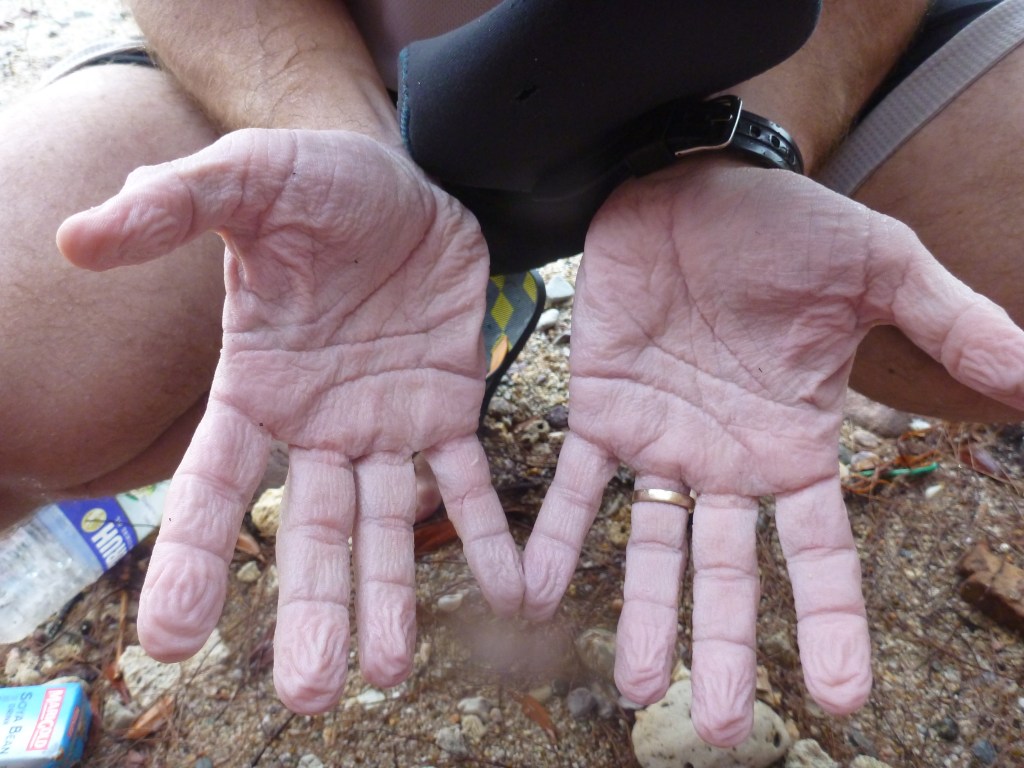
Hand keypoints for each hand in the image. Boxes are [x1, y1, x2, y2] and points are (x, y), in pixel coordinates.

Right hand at [58, 129, 523, 711]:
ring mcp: (386, 425)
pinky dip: (489, 537)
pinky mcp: (451, 408)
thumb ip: (168, 207)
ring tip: (390, 671)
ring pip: (387, 525)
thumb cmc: (316, 182)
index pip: (215, 486)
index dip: (192, 558)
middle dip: (312, 608)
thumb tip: (80, 239)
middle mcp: (318, 425)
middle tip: (314, 695)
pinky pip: (469, 484)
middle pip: (311, 531)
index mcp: (258, 386)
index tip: (170, 641)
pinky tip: (512, 591)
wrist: (403, 180)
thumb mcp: (244, 181)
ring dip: (391, 597)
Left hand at [521, 159, 1023, 744]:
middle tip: (722, 729)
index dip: (833, 622)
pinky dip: (549, 537)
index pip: (819, 552)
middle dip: (726, 646)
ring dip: (640, 613)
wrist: (690, 183)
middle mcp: (726, 461)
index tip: (845, 699)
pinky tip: (530, 591)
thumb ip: (950, 323)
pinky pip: (571, 488)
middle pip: (729, 573)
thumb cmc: (784, 223)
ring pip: (648, 546)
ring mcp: (659, 442)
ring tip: (633, 685)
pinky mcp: (597, 411)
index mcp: (794, 444)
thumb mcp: (878, 269)